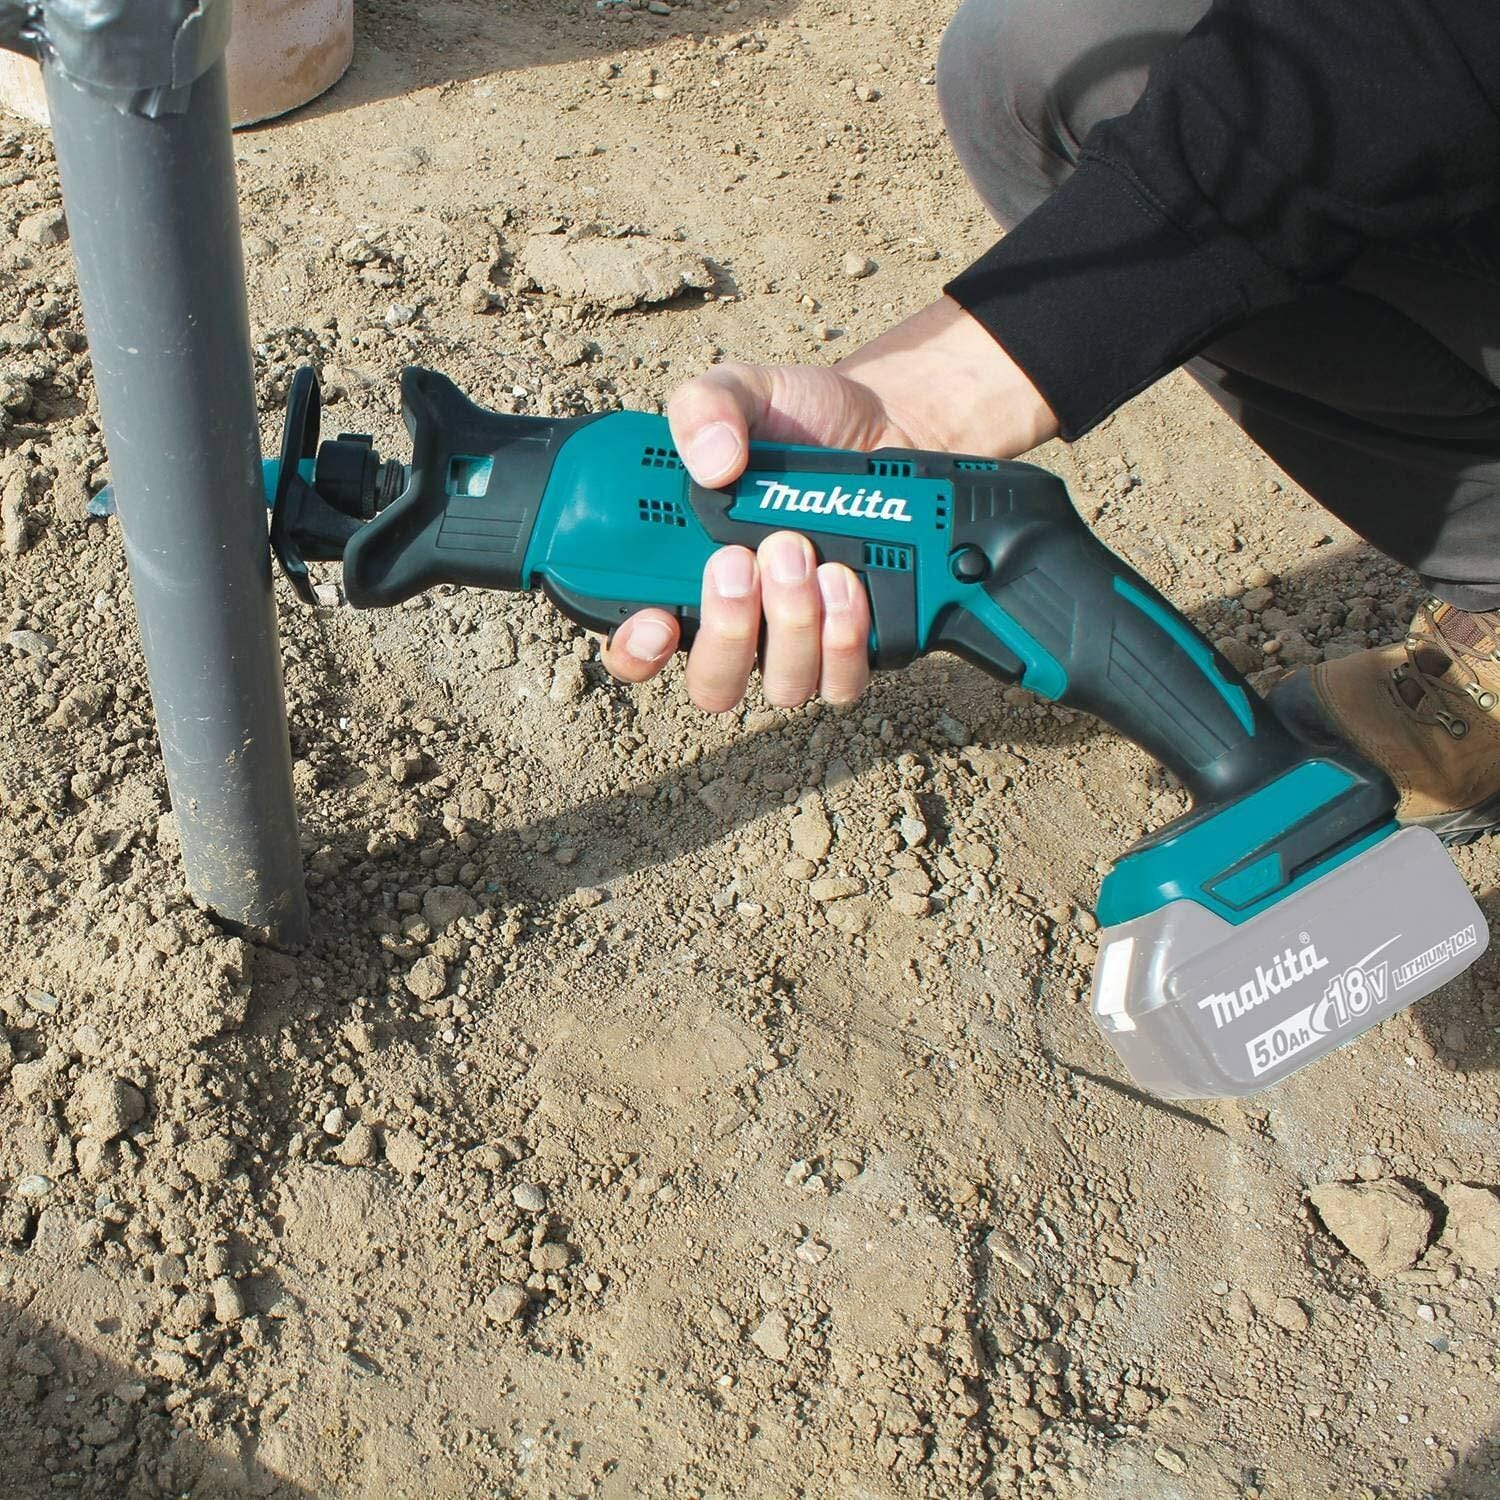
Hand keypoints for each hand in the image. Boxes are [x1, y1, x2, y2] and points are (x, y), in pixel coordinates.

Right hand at [603, 296, 1058, 711]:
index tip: (655, 619)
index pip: (639, 646)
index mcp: (687, 574)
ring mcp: (800, 643)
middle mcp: (741, 623)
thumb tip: (711, 461)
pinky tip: (849, 582)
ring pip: (782, 685)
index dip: (636, 650)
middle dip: (727, 631)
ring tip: (806, 551)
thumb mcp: (746, 390)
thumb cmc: (804, 421)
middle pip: (713, 683)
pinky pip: (842, 680)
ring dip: (791, 626)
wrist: (893, 424)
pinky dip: (844, 638)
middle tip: (742, 560)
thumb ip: (706, 408)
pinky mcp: (858, 646)